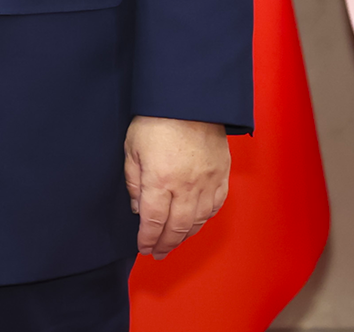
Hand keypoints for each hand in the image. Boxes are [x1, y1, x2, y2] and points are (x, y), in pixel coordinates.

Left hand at [123, 116, 229, 258]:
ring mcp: (207, 183)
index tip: (143, 247)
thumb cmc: (156, 119)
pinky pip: (215, 206)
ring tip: (174, 242)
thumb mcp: (132, 147)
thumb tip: (139, 208)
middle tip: (158, 253)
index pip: (153, 221)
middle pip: (177, 227)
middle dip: (166, 244)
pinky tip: (196, 223)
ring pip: (198, 221)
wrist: (190, 101)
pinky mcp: (221, 176)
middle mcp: (186, 187)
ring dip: (185, 235)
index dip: (148, 239)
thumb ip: (134, 180)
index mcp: (160, 180)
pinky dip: (204, 219)